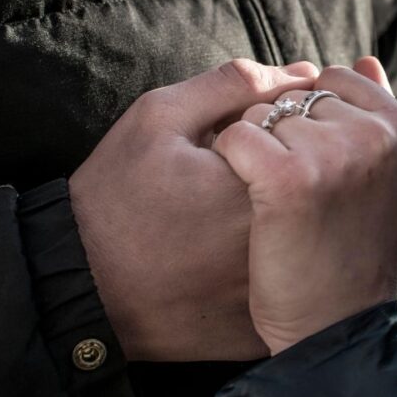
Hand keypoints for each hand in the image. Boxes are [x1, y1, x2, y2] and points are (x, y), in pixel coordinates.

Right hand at [69, 59, 317, 360]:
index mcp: (256, 186)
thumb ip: (233, 85)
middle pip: (314, 187)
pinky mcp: (261, 323)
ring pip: (306, 232)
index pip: (310, 136)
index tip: (240, 138)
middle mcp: (277, 240)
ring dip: (288, 212)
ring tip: (223, 215)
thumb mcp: (159, 118)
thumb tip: (304, 73)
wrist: (81, 288)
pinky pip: (290, 276)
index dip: (282, 126)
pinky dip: (278, 256)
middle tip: (228, 181)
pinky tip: (227, 252)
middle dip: (289, 169)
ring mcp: (271, 288)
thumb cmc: (114, 198)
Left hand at [213, 57, 396, 353]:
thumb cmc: (354, 251)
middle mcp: (378, 135)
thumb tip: (365, 60)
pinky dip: (231, 166)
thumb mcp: (386, 180)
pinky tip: (252, 203)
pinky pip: (237, 137)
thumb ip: (375, 116)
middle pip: (299, 97)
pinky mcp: (288, 178)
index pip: (338, 81)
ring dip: (257, 155)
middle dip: (285, 137)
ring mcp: (335, 154)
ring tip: (280, 206)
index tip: (313, 166)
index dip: (311, 120)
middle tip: (300, 195)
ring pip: (263, 116)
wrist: (336, 327)